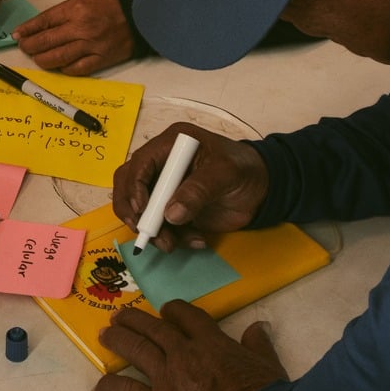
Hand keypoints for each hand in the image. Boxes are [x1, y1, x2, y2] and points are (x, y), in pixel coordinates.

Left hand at [10, 0, 133, 74]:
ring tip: (37, 58)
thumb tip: (42, 27)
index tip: (17, 35)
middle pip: (47, 41)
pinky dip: (64, 69)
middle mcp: (81, 28)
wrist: (139, 13)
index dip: (28, 29)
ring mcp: (91, 46)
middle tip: (24, 48)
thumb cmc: (110, 3)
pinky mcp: (101, 59)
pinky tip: (59, 66)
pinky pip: (77, 69)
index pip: (44, 21)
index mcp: (75, 9)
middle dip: (30, 46)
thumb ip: (63, 13)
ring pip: (58, 58)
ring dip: (42, 60)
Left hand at [92, 302, 288, 390]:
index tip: (165, 311)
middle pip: (155, 329)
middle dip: (136, 320)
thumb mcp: (270, 367)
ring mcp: (167, 379)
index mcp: (213, 344)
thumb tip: (258, 327)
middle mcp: (184, 355)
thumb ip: (259, 346)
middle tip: (120, 317)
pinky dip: (110, 389)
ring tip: (106, 335)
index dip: (173, 311)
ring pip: (136, 350)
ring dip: (119, 340)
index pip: (188, 317)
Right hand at [110, 123, 267, 252]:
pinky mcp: (173, 210)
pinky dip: (174, 238)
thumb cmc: (244, 169)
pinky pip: (162, 227)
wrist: (261, 189)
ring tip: (174, 245)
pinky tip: (197, 240)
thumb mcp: (225, 173)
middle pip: (128, 187)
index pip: (138, 164)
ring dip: (155, 232)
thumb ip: (198, 190)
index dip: (134, 187)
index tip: (142, 211)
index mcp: (170, 146)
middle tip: (147, 234)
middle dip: (135, 213)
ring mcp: (165, 189)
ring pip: (142, 212)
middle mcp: (161, 166)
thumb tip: (170, 214)